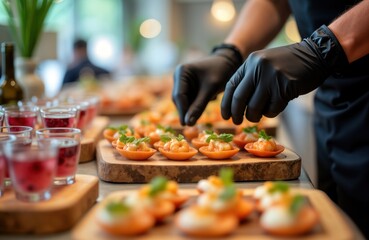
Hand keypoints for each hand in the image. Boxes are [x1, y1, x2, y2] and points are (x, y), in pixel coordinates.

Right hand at [172, 45, 242, 125]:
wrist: (229, 62)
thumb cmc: (221, 72)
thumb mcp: (210, 89)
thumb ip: (198, 106)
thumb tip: (187, 124)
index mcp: (181, 72)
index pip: (178, 96)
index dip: (182, 111)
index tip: (186, 124)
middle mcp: (179, 77)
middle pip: (179, 100)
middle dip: (186, 111)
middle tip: (193, 124)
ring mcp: (183, 82)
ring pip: (184, 102)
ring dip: (192, 109)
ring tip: (203, 110)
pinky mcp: (189, 87)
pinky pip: (190, 101)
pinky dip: (197, 105)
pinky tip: (208, 101)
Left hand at [221, 25, 347, 123]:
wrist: (316, 55)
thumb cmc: (287, 64)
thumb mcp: (263, 64)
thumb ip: (250, 79)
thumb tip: (235, 104)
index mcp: (250, 62)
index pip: (231, 86)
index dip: (226, 103)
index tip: (225, 115)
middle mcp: (258, 68)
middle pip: (240, 98)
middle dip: (236, 114)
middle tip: (236, 122)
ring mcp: (272, 77)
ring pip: (254, 107)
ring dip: (254, 116)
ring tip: (257, 116)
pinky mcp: (286, 87)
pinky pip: (272, 109)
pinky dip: (271, 112)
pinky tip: (276, 106)